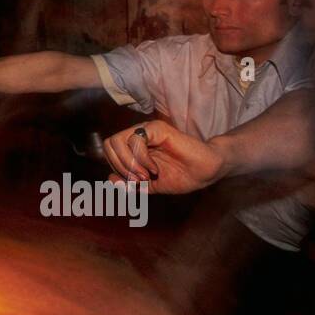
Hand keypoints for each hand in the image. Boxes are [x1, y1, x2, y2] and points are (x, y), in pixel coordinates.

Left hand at [103, 119, 225, 193]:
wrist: (205, 173)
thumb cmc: (181, 176)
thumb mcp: (149, 186)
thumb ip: (129, 183)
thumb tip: (110, 179)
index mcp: (134, 146)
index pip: (109, 151)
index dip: (116, 169)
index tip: (134, 182)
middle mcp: (138, 135)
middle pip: (109, 145)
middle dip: (120, 167)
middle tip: (138, 179)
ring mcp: (147, 130)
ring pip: (118, 141)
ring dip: (130, 164)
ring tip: (146, 175)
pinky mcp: (158, 128)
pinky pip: (136, 140)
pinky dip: (142, 159)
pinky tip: (155, 168)